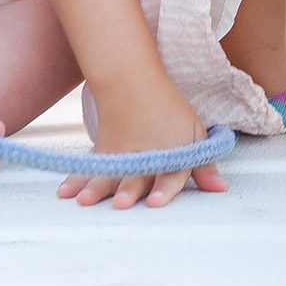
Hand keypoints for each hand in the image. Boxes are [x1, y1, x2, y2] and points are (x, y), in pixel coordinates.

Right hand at [58, 82, 227, 209]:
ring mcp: (121, 153)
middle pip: (137, 175)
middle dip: (128, 190)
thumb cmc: (168, 110)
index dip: (164, 189)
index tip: (154, 203)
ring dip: (96, 188)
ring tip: (84, 201)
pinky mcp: (103, 151)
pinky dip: (76, 180)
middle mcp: (146, 155)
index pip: (171, 174)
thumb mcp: (194, 133)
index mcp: (173, 153)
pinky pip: (90, 168)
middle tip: (120, 205)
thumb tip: (220, 189)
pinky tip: (64, 193)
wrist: (131, 80)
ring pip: (109, 172)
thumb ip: (204, 165)